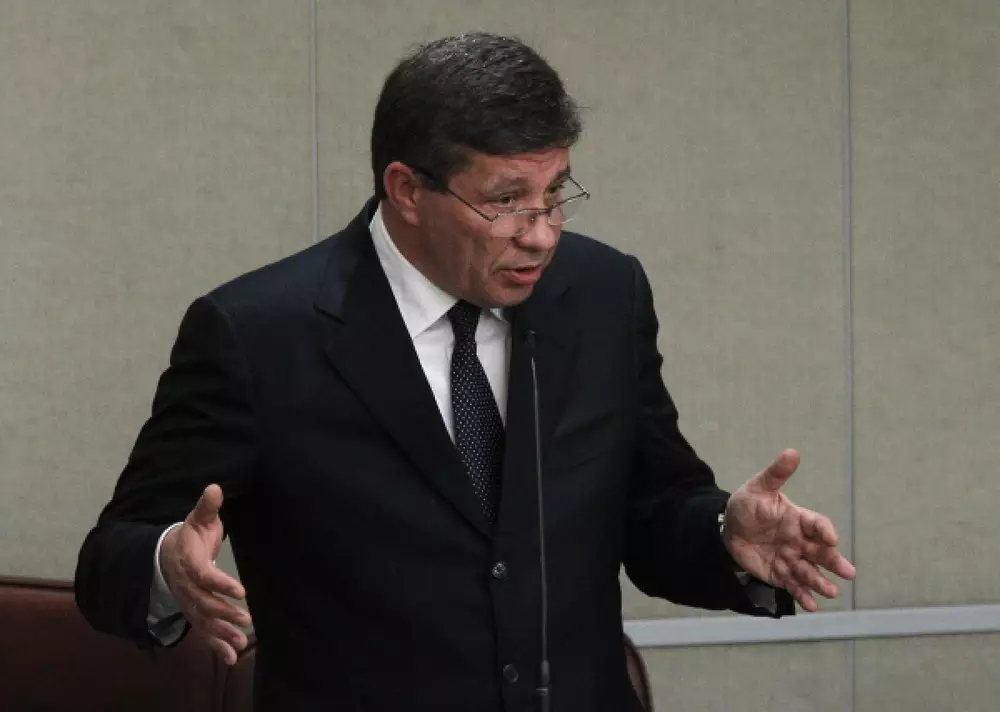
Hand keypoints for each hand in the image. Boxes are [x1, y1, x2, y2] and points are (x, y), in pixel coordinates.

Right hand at [160, 484, 251, 663]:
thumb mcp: (199, 518)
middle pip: (204, 602)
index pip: (204, 575)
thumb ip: (208, 506)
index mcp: (188, 561)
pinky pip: (203, 631)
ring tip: (241, 642)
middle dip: (224, 612)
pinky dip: (216, 646)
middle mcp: (186, 586)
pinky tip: (231, 658)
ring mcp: (188, 602)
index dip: (221, 583)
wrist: (167, 555)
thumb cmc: (190, 535)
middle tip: (245, 619)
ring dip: (222, 633)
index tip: (240, 590)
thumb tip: (215, 488)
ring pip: (204, 621)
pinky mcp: (193, 612)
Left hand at [723, 449, 855, 611]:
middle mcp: (800, 541)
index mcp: (798, 519)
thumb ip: (776, 473)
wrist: (728, 528)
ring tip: (831, 592)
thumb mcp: (759, 487)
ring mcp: (791, 559)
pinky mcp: (780, 574)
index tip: (830, 538)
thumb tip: (793, 452)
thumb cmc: (747, 505)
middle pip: (821, 552)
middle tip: (848, 573)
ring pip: (810, 572)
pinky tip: (812, 606)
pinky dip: (803, 597)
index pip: (817, 524)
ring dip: (821, 582)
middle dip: (834, 562)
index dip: (824, 531)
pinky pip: (794, 586)